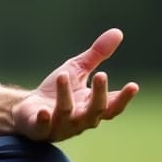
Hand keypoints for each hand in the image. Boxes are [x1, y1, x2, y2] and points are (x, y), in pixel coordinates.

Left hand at [12, 28, 138, 141]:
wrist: (28, 108)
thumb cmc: (58, 90)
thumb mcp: (78, 70)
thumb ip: (97, 55)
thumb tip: (118, 32)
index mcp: (92, 107)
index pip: (113, 106)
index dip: (124, 98)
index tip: (133, 85)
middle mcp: (80, 120)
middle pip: (95, 111)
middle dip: (99, 94)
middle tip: (101, 74)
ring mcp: (60, 126)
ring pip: (66, 113)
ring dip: (65, 95)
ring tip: (63, 75)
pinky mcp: (39, 129)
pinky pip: (43, 127)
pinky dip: (44, 120)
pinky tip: (44, 111)